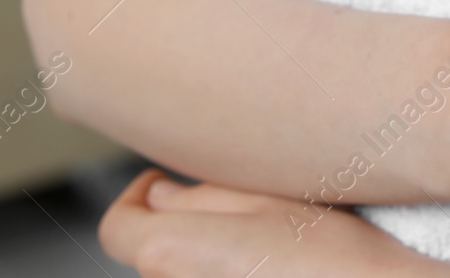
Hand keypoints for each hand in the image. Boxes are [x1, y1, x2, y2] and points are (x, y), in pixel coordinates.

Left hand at [99, 169, 449, 276]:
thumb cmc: (333, 258)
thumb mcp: (270, 199)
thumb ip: (201, 195)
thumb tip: (159, 195)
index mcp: (170, 251)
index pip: (117, 225)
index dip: (139, 195)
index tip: (168, 181)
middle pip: (156, 251)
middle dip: (188, 226)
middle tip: (244, 208)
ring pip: (187, 271)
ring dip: (211, 257)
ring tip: (271, 245)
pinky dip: (233, 273)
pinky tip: (275, 271)